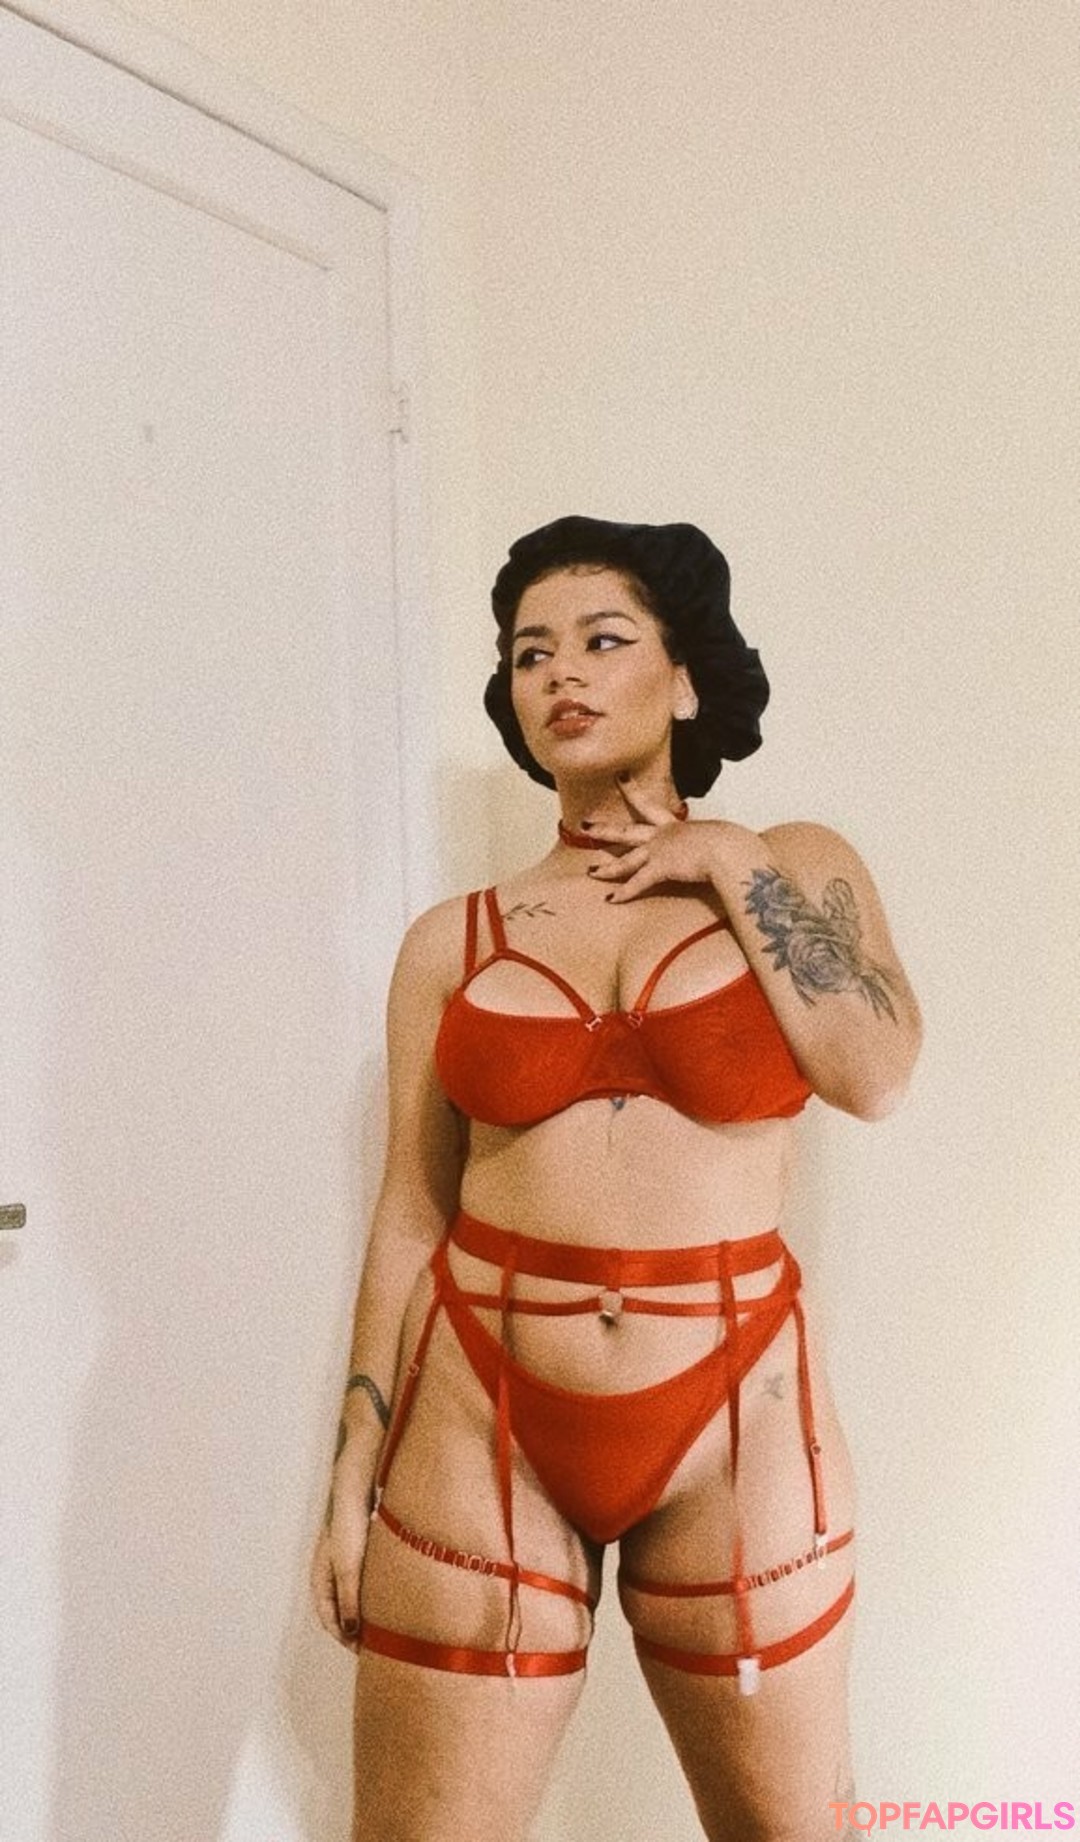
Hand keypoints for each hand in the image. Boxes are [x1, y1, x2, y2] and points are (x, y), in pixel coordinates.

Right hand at [310, 1448, 374, 1650]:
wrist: (360, 1482)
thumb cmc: (350, 1523)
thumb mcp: (349, 1566)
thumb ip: (349, 1600)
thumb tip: (350, 1632)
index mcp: (320, 1576)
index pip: (327, 1616)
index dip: (343, 1637)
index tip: (363, 1652)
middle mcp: (330, 1569)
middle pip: (340, 1608)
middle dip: (355, 1627)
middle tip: (377, 1645)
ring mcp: (345, 1558)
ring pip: (353, 1594)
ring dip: (365, 1611)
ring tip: (386, 1626)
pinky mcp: (361, 1548)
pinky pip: (364, 1579)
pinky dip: (373, 1593)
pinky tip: (391, 1595)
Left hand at [583, 778, 721, 901]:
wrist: (728, 849)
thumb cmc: (730, 843)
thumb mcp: (718, 835)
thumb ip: (711, 839)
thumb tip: (725, 843)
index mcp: (676, 825)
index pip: (650, 806)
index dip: (632, 791)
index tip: (619, 777)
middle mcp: (663, 835)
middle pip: (627, 831)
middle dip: (604, 829)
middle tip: (584, 824)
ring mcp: (659, 851)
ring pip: (625, 861)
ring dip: (607, 868)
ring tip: (590, 872)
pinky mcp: (661, 868)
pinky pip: (638, 883)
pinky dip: (625, 893)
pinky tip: (611, 900)